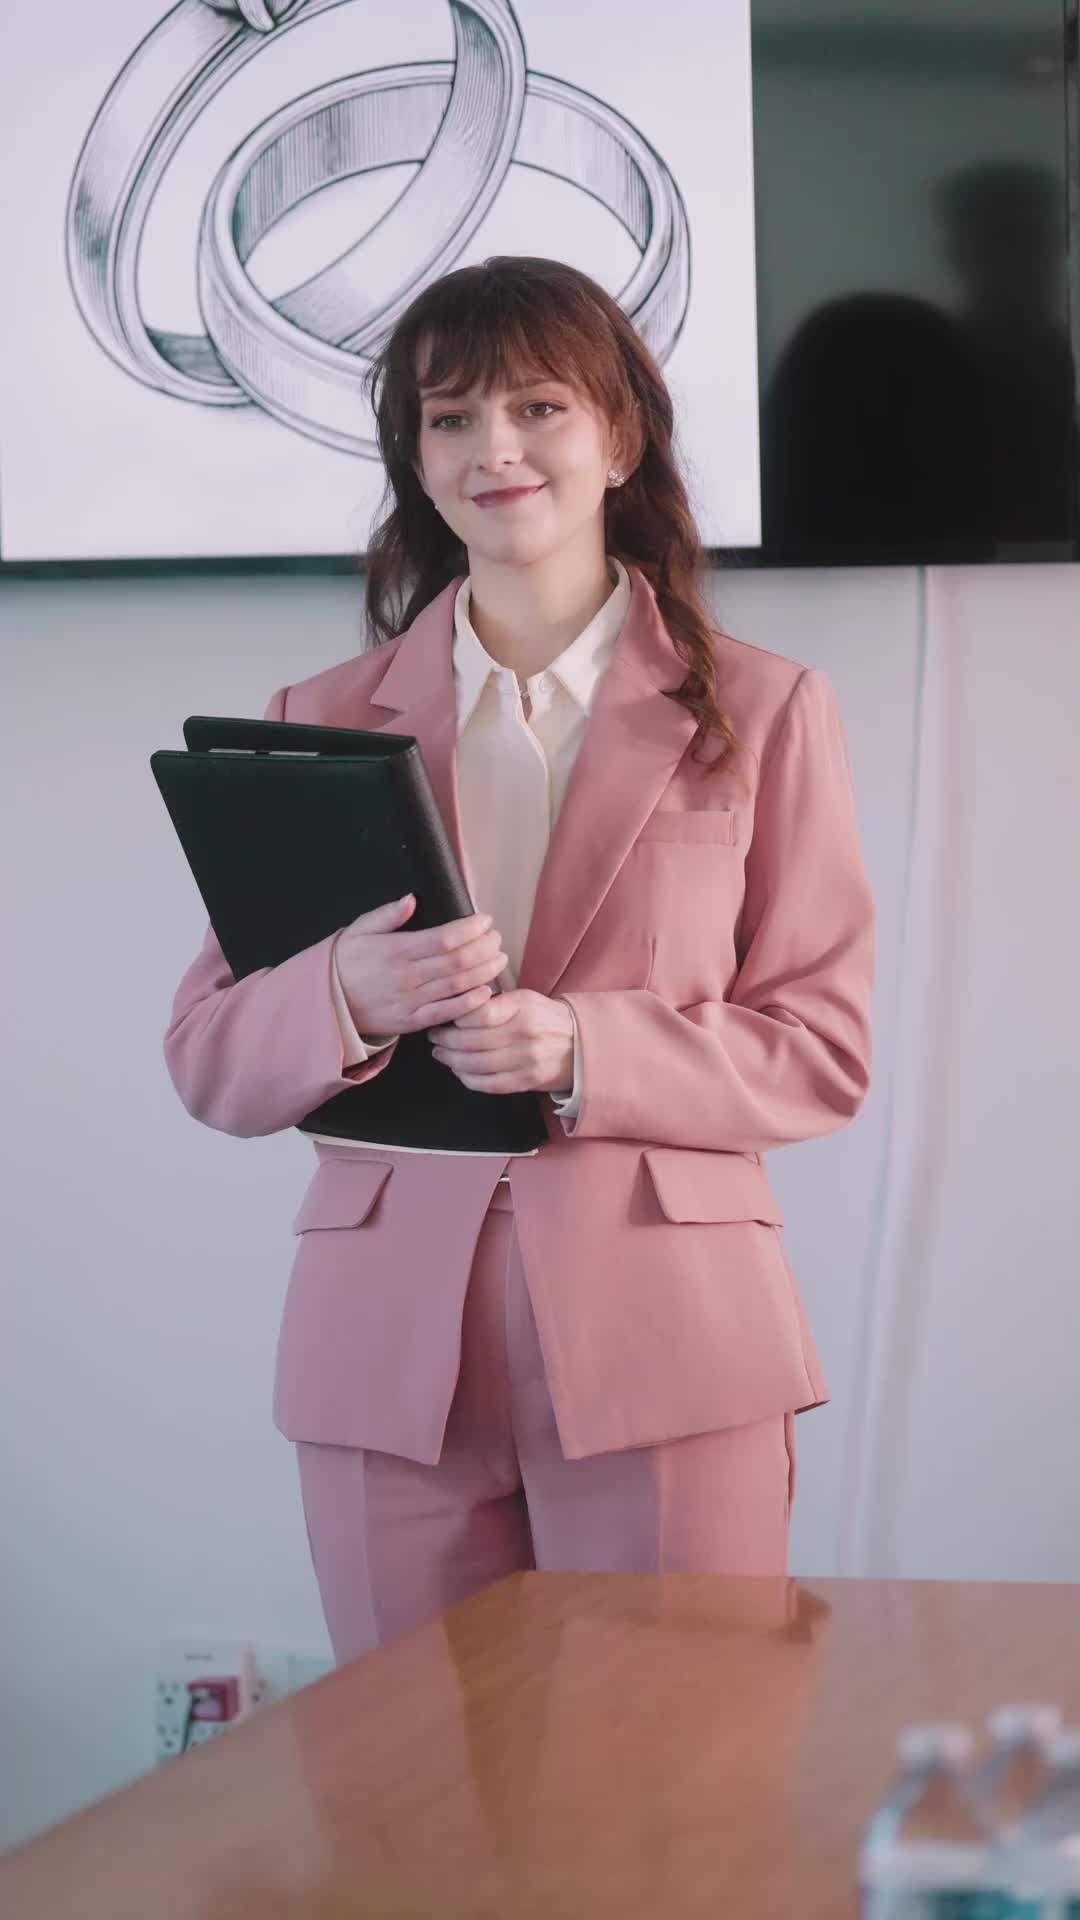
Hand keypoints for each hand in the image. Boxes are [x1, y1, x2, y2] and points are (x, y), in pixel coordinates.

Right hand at [333, 895, 508, 1033]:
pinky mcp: (411, 1022)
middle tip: (497, 939)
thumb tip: (411, 899)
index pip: (443, 939)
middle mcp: (406, 976)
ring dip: (484, 972)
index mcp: (396, 950)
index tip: (485, 921)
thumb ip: (387, 915)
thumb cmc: (347, 962)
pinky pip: (446, 1013)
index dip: (470, 929)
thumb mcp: (359, 930)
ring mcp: (410, 1001)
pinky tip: (486, 993)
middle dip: (484, 948)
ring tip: (499, 960)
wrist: (328, 1003)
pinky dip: (469, 1004)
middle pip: (457, 962)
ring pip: (457, 986)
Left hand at [428, 989, 575, 1095]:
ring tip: (441, 1053)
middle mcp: (524, 1033)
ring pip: (476, 1064)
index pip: (480, 1013)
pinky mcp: (526, 1081)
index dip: (456, 1017)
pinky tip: (459, 1071)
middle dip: (446, 1040)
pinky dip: (468, 1078)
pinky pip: (488, 1084)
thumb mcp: (525, 999)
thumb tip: (456, 1008)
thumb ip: (494, 1002)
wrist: (580, 1045)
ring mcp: (526, 1060)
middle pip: (472, 1040)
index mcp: (523, 1007)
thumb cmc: (544, 1018)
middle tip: (434, 1037)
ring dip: (452, 1060)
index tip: (445, 1016)